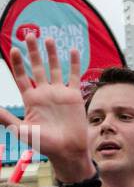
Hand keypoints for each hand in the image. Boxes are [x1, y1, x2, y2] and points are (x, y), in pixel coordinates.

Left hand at [0, 35, 92, 181]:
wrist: (68, 151)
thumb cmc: (45, 144)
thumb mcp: (22, 130)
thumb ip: (7, 119)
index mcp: (31, 99)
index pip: (22, 76)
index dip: (18, 63)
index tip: (15, 50)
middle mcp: (44, 93)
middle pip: (37, 67)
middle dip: (33, 52)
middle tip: (29, 34)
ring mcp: (59, 93)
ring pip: (54, 68)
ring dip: (52, 54)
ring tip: (48, 38)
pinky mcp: (74, 96)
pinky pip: (74, 76)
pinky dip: (74, 63)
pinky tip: (73, 50)